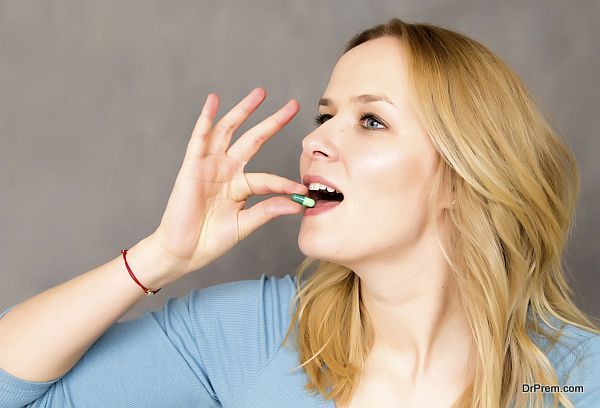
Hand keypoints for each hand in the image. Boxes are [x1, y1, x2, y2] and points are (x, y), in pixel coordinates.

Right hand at [150, 87, 308, 276]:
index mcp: (241, 186)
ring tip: (260, 93)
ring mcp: (210, 166)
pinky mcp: (192, 166)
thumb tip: (299, 204)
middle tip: (293, 105)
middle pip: (254, 140)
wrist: (184, 251)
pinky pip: (199, 138)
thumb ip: (269, 210)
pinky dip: (206, 118)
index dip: (285, 184)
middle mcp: (227, 170)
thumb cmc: (211, 240)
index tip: (304, 191)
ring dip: (243, 111)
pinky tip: (214, 100)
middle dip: (273, 122)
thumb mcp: (245, 224)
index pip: (269, 179)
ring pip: (229, 131)